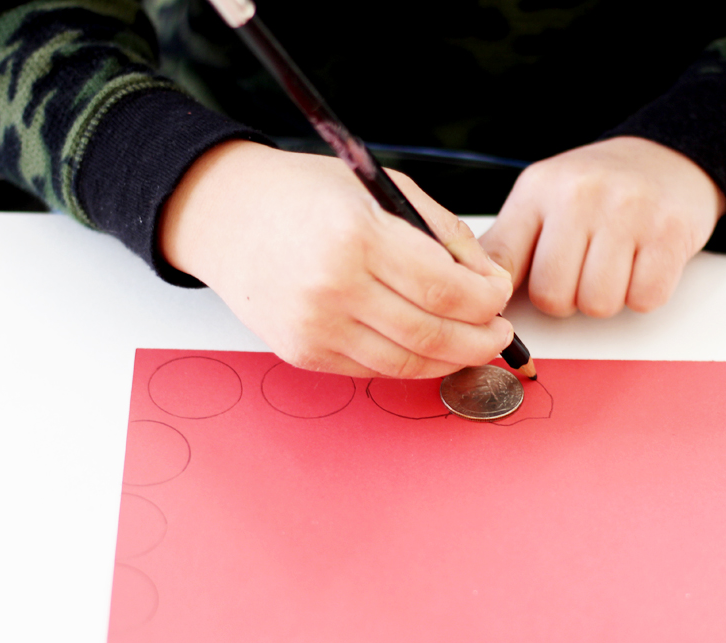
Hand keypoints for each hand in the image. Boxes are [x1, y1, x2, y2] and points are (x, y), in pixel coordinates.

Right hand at [159, 140, 513, 377]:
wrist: (226, 216)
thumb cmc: (308, 195)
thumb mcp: (385, 189)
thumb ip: (444, 235)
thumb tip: (490, 283)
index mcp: (357, 237)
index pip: (446, 291)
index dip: (487, 303)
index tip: (500, 296)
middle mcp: (332, 288)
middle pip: (432, 336)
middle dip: (481, 341)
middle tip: (500, 334)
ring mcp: (314, 327)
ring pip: (407, 363)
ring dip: (451, 359)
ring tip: (472, 343)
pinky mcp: (302, 352)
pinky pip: (374, 370)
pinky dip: (412, 362)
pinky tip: (428, 346)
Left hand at [480, 136, 725, 317]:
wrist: (669, 157)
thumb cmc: (600, 188)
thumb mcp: (543, 199)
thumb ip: (507, 244)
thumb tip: (468, 289)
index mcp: (538, 189)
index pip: (500, 263)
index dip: (499, 296)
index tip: (503, 307)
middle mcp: (579, 195)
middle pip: (553, 297)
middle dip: (567, 298)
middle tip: (581, 270)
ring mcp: (627, 212)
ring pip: (598, 304)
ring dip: (606, 298)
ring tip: (612, 265)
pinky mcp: (670, 232)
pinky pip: (643, 298)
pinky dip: (643, 294)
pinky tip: (641, 263)